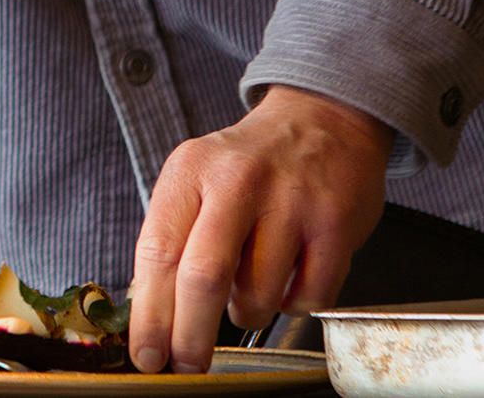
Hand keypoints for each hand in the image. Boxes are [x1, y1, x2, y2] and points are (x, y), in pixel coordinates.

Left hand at [127, 85, 391, 373]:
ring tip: (249, 287)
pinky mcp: (335, 224)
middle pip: (203, 277)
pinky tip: (289, 277)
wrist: (321, 119)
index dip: (149, 313)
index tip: (147, 353)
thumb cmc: (248, 164)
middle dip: (190, 335)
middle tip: (187, 364)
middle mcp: (237, 182)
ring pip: (257, 294)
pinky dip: (293, 304)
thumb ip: (174, 236)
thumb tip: (151, 314)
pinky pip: (308, 297)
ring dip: (247, 311)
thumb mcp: (196, 179)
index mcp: (190, 171)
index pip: (157, 252)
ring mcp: (290, 201)